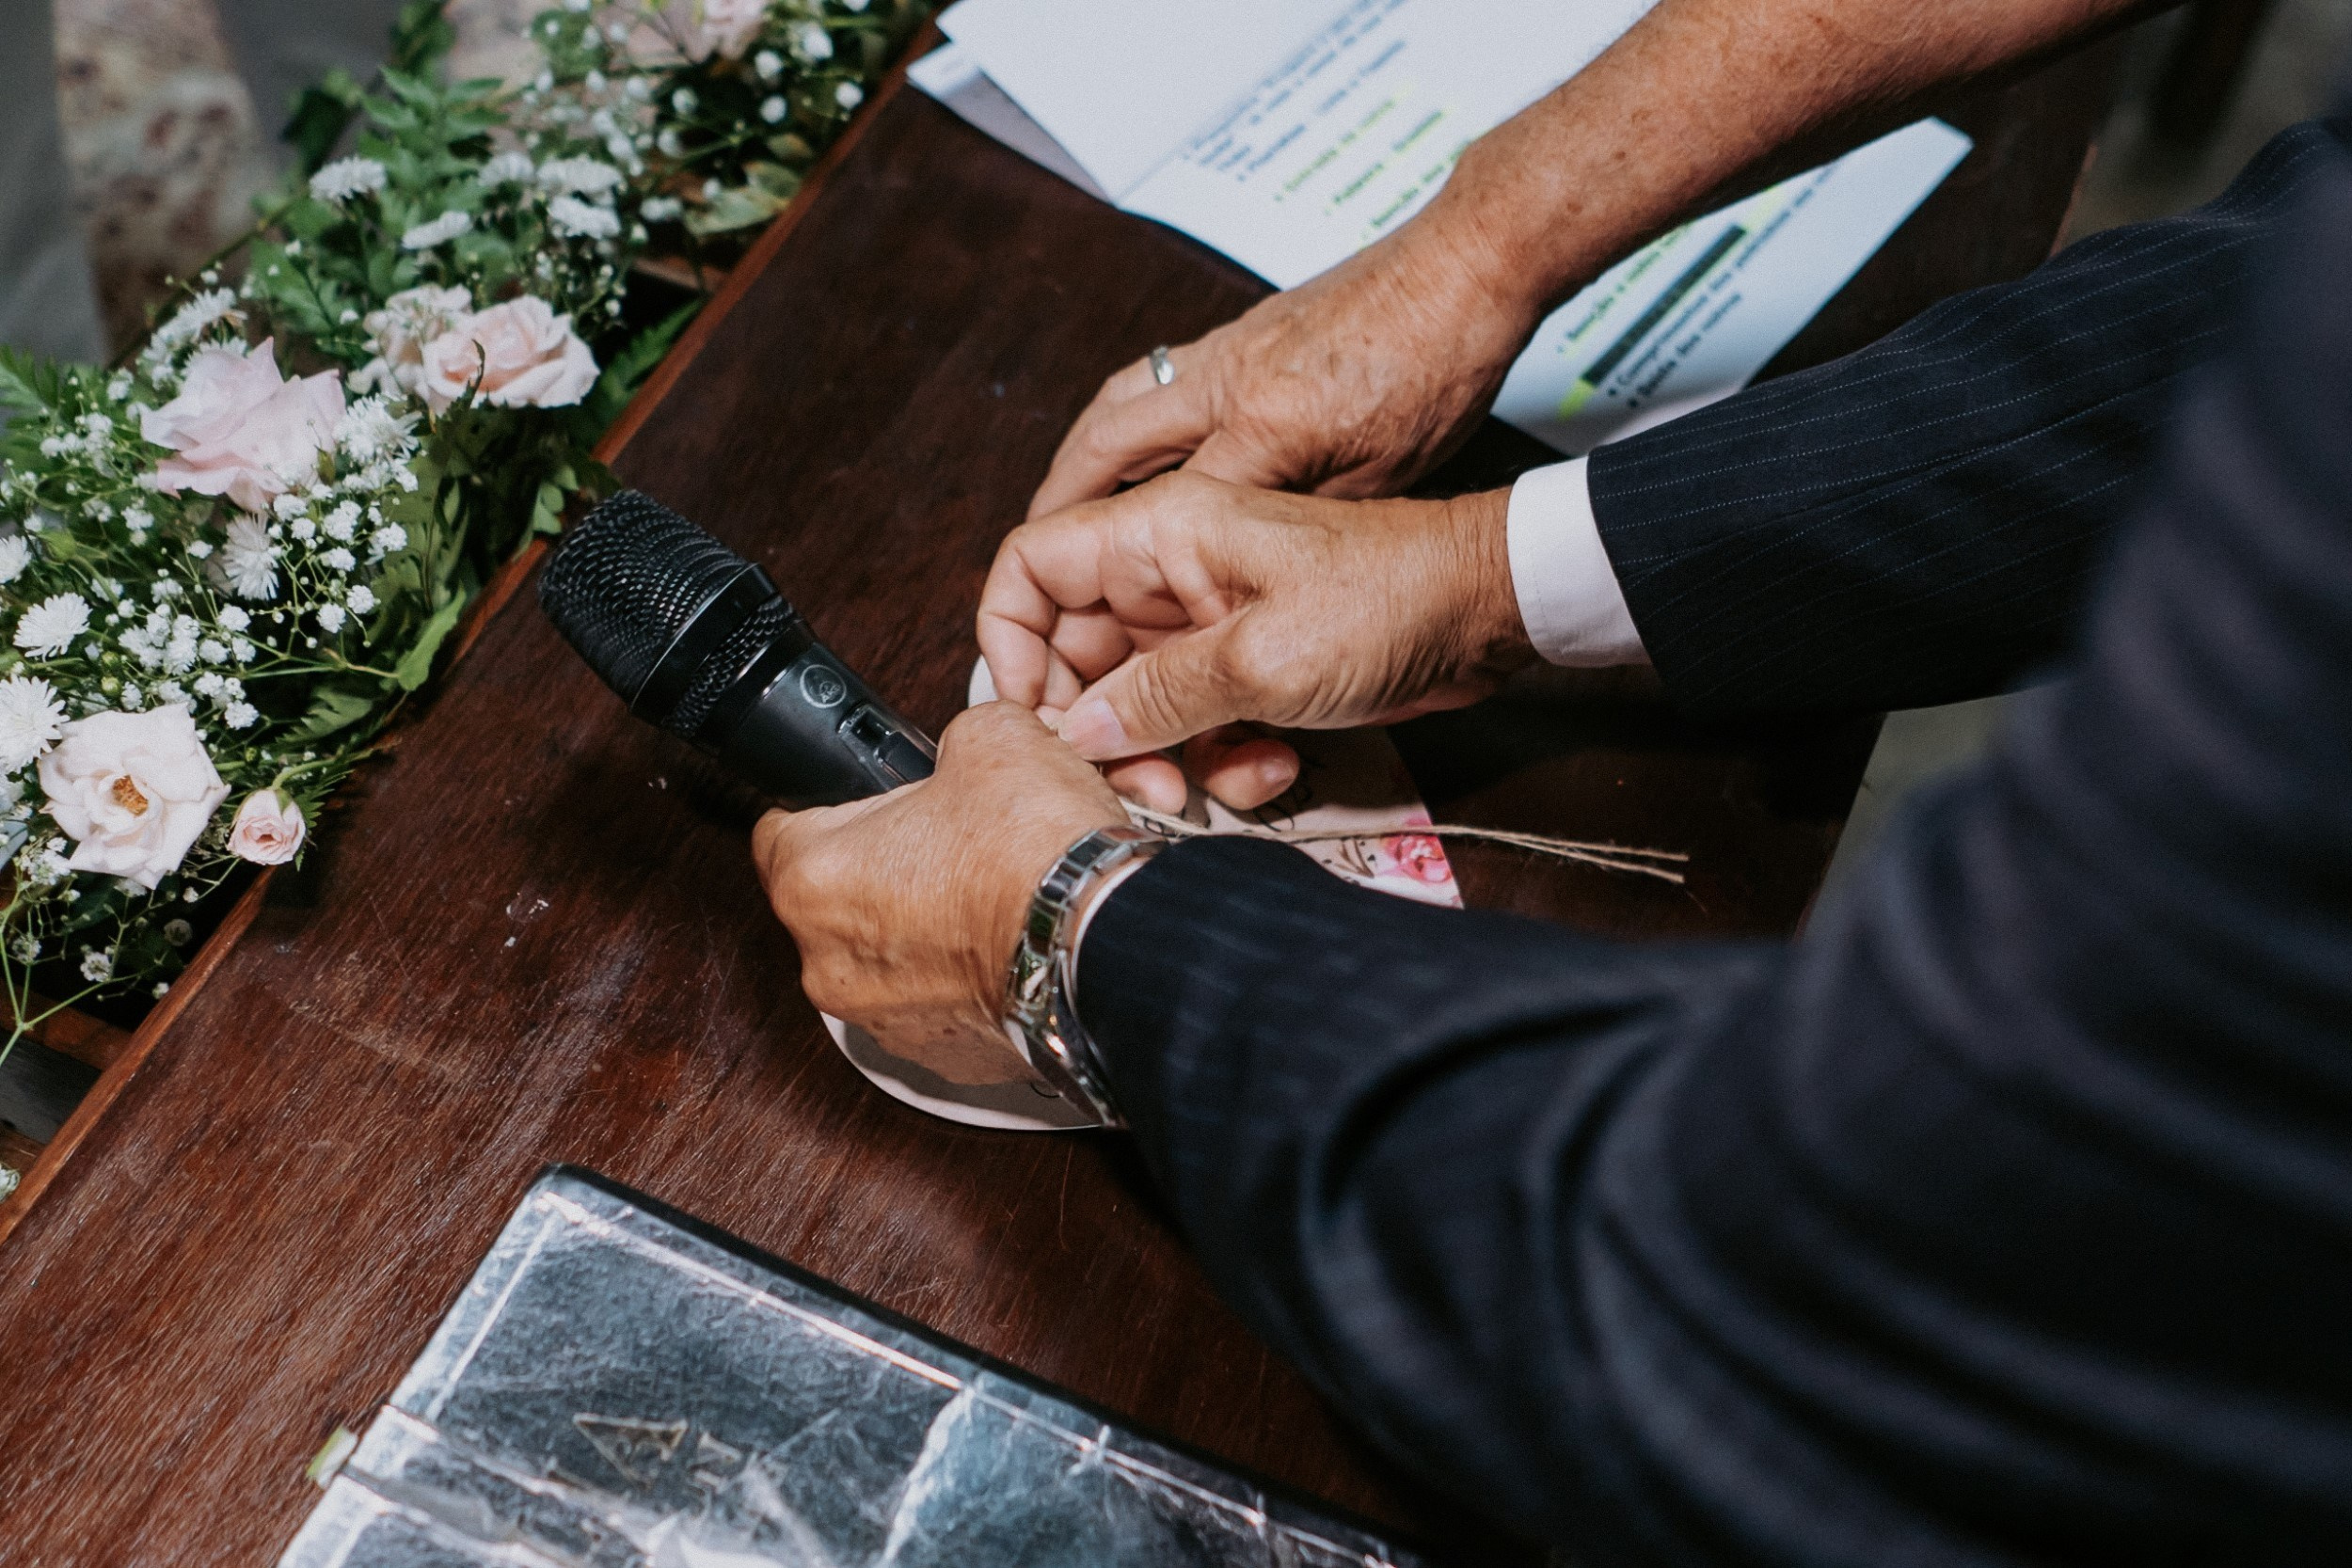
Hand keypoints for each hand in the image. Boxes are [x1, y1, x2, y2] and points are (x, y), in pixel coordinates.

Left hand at [752, 703, 1125, 1085]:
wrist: (1107, 946)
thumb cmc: (1037, 856)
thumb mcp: (994, 738)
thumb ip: (956, 739)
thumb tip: (971, 748)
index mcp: (814, 880)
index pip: (778, 827)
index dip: (822, 799)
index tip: (855, 796)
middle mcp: (831, 964)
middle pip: (834, 897)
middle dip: (884, 865)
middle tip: (943, 836)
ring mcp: (885, 1020)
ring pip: (885, 958)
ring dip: (923, 928)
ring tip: (986, 892)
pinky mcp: (944, 1057)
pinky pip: (937, 1005)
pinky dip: (964, 978)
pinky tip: (1009, 941)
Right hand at [979, 472, 1533, 813]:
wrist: (1486, 616)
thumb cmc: (1388, 601)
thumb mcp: (1260, 657)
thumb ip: (1155, 695)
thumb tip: (1076, 732)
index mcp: (1158, 532)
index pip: (1032, 567)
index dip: (1010, 641)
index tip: (1030, 714)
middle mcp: (1170, 573)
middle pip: (1076, 654)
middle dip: (1094, 729)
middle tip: (1128, 783)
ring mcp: (1207, 622)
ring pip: (1133, 703)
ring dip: (1161, 756)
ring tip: (1203, 788)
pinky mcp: (1246, 666)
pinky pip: (1194, 724)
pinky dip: (1221, 757)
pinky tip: (1272, 766)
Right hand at [1027, 229, 1541, 516]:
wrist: (1466, 265)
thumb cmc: (1440, 368)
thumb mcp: (1384, 475)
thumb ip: (1304, 519)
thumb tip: (1248, 560)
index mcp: (1263, 427)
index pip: (1158, 512)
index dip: (1115, 562)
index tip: (1088, 604)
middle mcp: (1226, 381)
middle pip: (1104, 446)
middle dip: (1058, 503)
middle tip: (1033, 553)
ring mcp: (1229, 348)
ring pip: (1120, 402)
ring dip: (1079, 454)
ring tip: (1061, 499)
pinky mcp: (1244, 330)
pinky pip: (1155, 377)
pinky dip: (1124, 416)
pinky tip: (1131, 443)